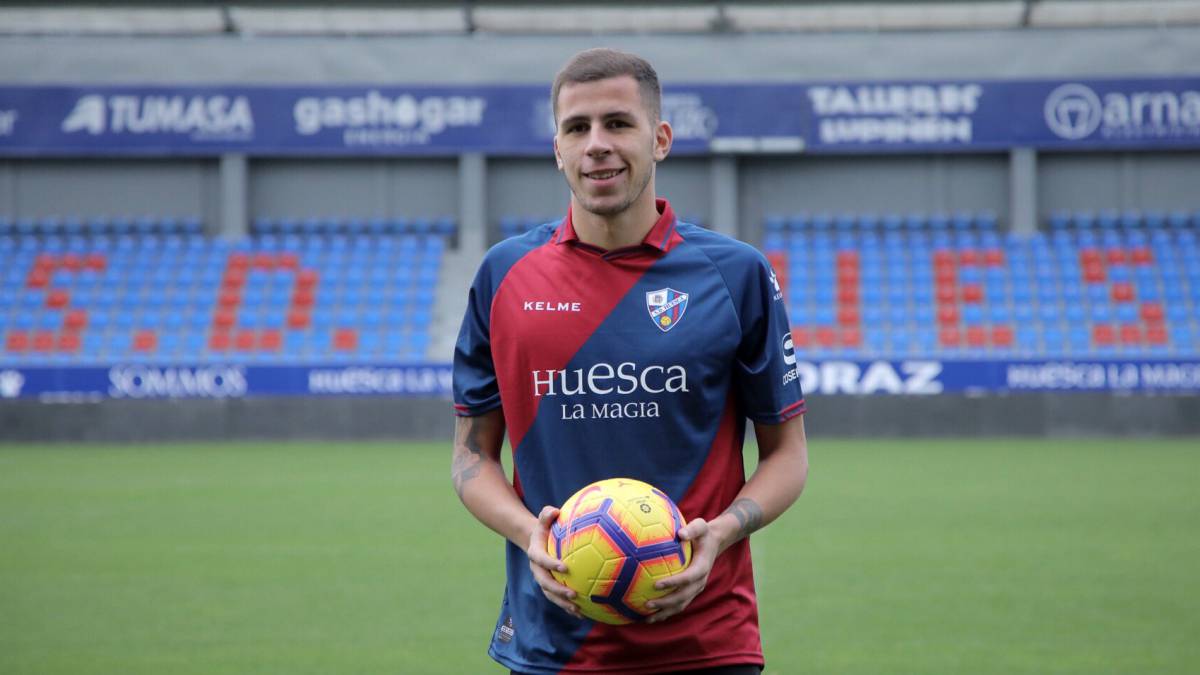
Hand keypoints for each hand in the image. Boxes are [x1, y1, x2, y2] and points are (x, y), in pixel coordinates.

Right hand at [526, 505, 582, 619]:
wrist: (536, 541)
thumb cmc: (544, 528)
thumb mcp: (543, 518)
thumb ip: (547, 514)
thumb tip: (555, 510)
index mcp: (535, 553)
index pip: (541, 560)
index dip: (551, 564)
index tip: (565, 567)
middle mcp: (537, 570)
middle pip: (545, 583)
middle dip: (558, 590)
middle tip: (573, 594)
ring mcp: (543, 580)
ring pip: (550, 595)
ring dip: (563, 604)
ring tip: (577, 609)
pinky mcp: (550, 587)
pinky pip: (557, 599)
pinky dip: (568, 608)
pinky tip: (582, 614)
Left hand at [645, 517, 717, 623]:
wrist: (714, 543)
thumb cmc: (703, 533)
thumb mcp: (701, 526)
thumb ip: (692, 529)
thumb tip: (680, 533)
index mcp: (702, 567)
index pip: (688, 578)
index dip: (674, 583)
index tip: (657, 585)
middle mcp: (700, 582)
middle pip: (683, 597)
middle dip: (666, 603)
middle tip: (647, 604)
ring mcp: (696, 589)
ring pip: (681, 605)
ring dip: (665, 613)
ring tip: (647, 618)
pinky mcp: (691, 592)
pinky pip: (678, 604)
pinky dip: (666, 611)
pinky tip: (650, 615)